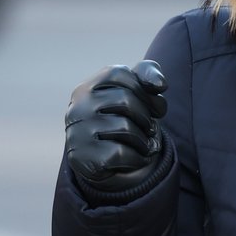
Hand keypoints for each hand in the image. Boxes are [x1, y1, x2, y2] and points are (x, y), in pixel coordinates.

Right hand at [64, 60, 168, 192]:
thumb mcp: (136, 91)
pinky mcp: (81, 157)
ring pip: (124, 127)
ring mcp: (76, 132)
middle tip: (150, 129)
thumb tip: (159, 84)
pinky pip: (121, 153)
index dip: (145, 89)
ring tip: (144, 144)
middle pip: (125, 100)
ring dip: (145, 140)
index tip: (155, 107)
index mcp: (88, 87)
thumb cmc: (125, 119)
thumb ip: (147, 74)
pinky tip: (137, 158)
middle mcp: (77, 107)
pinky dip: (138, 157)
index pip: (120, 74)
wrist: (107, 162)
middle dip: (146, 117)